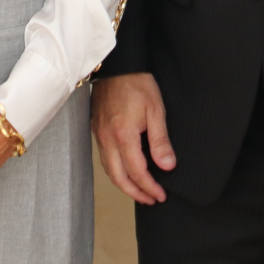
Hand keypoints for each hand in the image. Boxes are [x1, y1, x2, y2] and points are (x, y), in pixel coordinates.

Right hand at [91, 74, 176, 204]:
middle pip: (119, 178)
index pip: (137, 172)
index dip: (150, 187)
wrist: (117, 64)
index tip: (161, 195)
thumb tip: (167, 166)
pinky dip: (115, 171)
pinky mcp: (96, 129)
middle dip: (135, 193)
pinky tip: (125, 170)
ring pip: (109, 170)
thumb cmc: (137, 83)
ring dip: (124, 184)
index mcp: (123, 135)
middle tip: (151, 199)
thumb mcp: (156, 110)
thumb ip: (160, 141)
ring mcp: (99, 134)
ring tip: (140, 190)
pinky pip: (104, 158)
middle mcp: (107, 139)